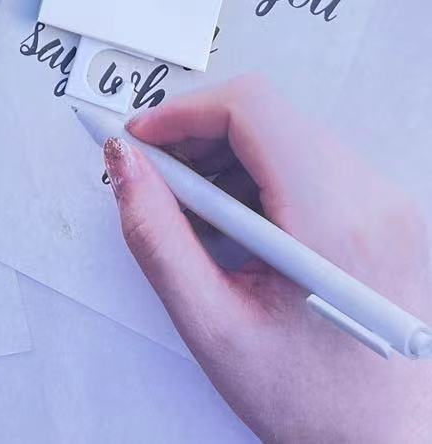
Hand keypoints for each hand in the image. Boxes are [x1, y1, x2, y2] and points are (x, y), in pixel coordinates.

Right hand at [105, 74, 431, 442]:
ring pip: (287, 135)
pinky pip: (312, 163)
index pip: (251, 109)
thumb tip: (125, 164)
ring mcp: (389, 206)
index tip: (142, 139)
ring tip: (198, 217)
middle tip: (158, 180)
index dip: (183, 112)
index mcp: (335, 222)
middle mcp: (375, 201)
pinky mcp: (388, 215)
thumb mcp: (213, 325)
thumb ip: (155, 234)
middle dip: (197, 137)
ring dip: (227, 158)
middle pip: (266, 117)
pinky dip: (261, 177)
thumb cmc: (316, 405)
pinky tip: (237, 227)